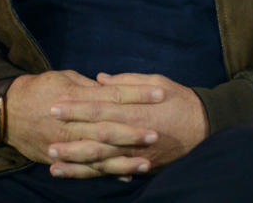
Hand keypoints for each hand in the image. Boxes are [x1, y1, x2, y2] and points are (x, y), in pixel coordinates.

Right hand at [4, 70, 163, 169]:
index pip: (114, 94)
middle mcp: (73, 121)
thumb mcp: (66, 78)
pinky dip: (106, 172)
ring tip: (147, 160)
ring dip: (124, 158)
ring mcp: (67, 142)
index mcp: (77, 95)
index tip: (160, 93)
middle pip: (109, 126)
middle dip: (134, 130)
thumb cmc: (41, 88)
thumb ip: (90, 86)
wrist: (7, 111)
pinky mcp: (61, 157)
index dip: (138, 94)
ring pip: (100, 152)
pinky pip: (86, 168)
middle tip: (157, 133)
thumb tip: (112, 87)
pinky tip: (126, 175)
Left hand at [47, 72, 208, 178]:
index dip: (77, 107)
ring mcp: (135, 153)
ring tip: (52, 158)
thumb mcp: (157, 81)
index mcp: (136, 109)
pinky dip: (91, 174)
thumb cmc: (180, 99)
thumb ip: (127, 81)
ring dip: (75, 159)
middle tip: (47, 129)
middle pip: (96, 134)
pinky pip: (111, 172)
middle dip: (70, 132)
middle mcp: (133, 134)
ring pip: (101, 158)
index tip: (57, 104)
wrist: (205, 128)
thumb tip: (100, 79)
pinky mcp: (138, 166)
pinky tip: (72, 174)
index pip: (101, 108)